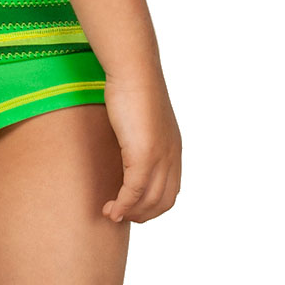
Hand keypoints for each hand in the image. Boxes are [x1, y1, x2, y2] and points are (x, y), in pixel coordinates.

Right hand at [101, 70, 181, 223]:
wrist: (134, 70)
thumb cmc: (133, 85)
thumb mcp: (141, 116)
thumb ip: (139, 133)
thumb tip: (126, 139)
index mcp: (174, 148)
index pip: (170, 189)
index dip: (152, 204)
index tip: (132, 206)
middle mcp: (171, 156)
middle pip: (163, 201)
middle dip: (142, 214)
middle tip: (121, 215)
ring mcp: (159, 157)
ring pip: (149, 201)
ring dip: (130, 213)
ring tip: (111, 213)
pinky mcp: (143, 155)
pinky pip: (133, 191)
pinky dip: (123, 205)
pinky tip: (111, 208)